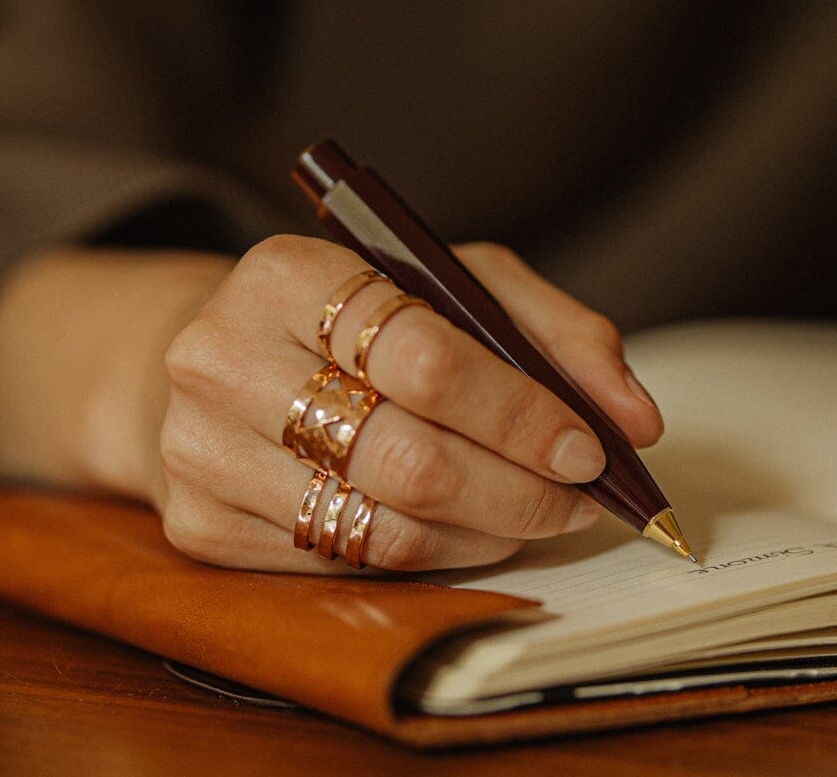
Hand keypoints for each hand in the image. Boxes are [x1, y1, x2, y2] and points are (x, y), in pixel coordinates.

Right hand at [0, 235, 659, 571]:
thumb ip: (556, 332)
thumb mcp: (456, 285)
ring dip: (487, 531)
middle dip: (519, 488)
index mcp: (286, 273)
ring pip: (383, 523)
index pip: (425, 356)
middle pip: (408, 454)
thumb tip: (635, 417)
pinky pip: (346, 564)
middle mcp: (223, 357)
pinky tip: (467, 532)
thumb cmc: (361, 319)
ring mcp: (201, 449)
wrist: (226, 361)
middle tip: (580, 498)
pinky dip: (431, 558)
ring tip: (536, 514)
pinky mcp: (201, 527)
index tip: (588, 447)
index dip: (520, 412)